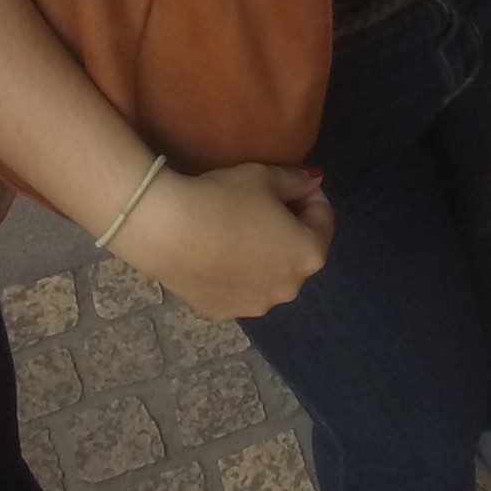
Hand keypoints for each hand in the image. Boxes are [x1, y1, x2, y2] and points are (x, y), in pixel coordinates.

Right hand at [113, 161, 332, 319]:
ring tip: (241, 227)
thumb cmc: (225, 198)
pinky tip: (219, 251)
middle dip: (290, 227)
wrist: (167, 231)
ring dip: (266, 253)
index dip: (309, 195)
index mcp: (309, 255)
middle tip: (265, 203)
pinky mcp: (222, 313)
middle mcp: (288, 289)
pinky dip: (239, 272)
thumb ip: (297, 181)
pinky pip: (242, 289)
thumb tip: (313, 180)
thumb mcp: (267, 177)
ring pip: (270, 275)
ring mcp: (254, 307)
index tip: (290, 182)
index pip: (323, 220)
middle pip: (299, 251)